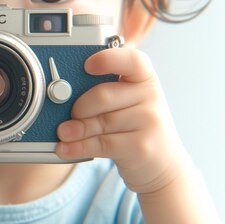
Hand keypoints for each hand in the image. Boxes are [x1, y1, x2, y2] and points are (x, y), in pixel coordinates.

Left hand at [55, 45, 189, 193]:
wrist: (162, 164)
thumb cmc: (136, 127)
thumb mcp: (129, 102)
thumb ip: (105, 91)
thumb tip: (63, 95)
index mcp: (144, 78)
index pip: (131, 60)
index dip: (106, 60)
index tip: (87, 66)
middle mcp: (151, 97)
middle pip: (103, 95)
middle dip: (79, 106)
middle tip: (70, 114)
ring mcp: (149, 123)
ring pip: (99, 122)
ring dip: (75, 129)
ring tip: (62, 133)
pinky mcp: (140, 147)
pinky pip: (101, 144)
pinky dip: (78, 147)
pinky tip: (66, 148)